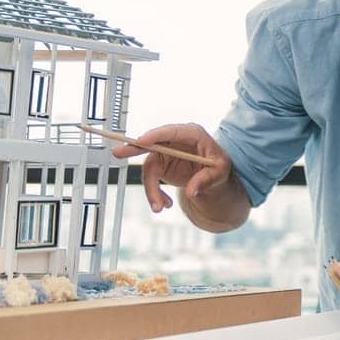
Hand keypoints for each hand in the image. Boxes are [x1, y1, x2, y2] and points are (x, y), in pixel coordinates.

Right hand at [112, 122, 232, 212]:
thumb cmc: (219, 167)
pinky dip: (156, 193)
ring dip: (152, 189)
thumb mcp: (220, 173)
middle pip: (152, 143)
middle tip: (118, 152)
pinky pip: (151, 179)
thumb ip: (206, 180)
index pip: (172, 131)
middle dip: (134, 148)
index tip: (141, 141)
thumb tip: (192, 191)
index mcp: (193, 134)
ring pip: (150, 168)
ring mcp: (166, 152)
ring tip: (160, 207)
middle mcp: (176, 141)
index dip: (156, 135)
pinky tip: (165, 204)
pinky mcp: (161, 165)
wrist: (215, 178)